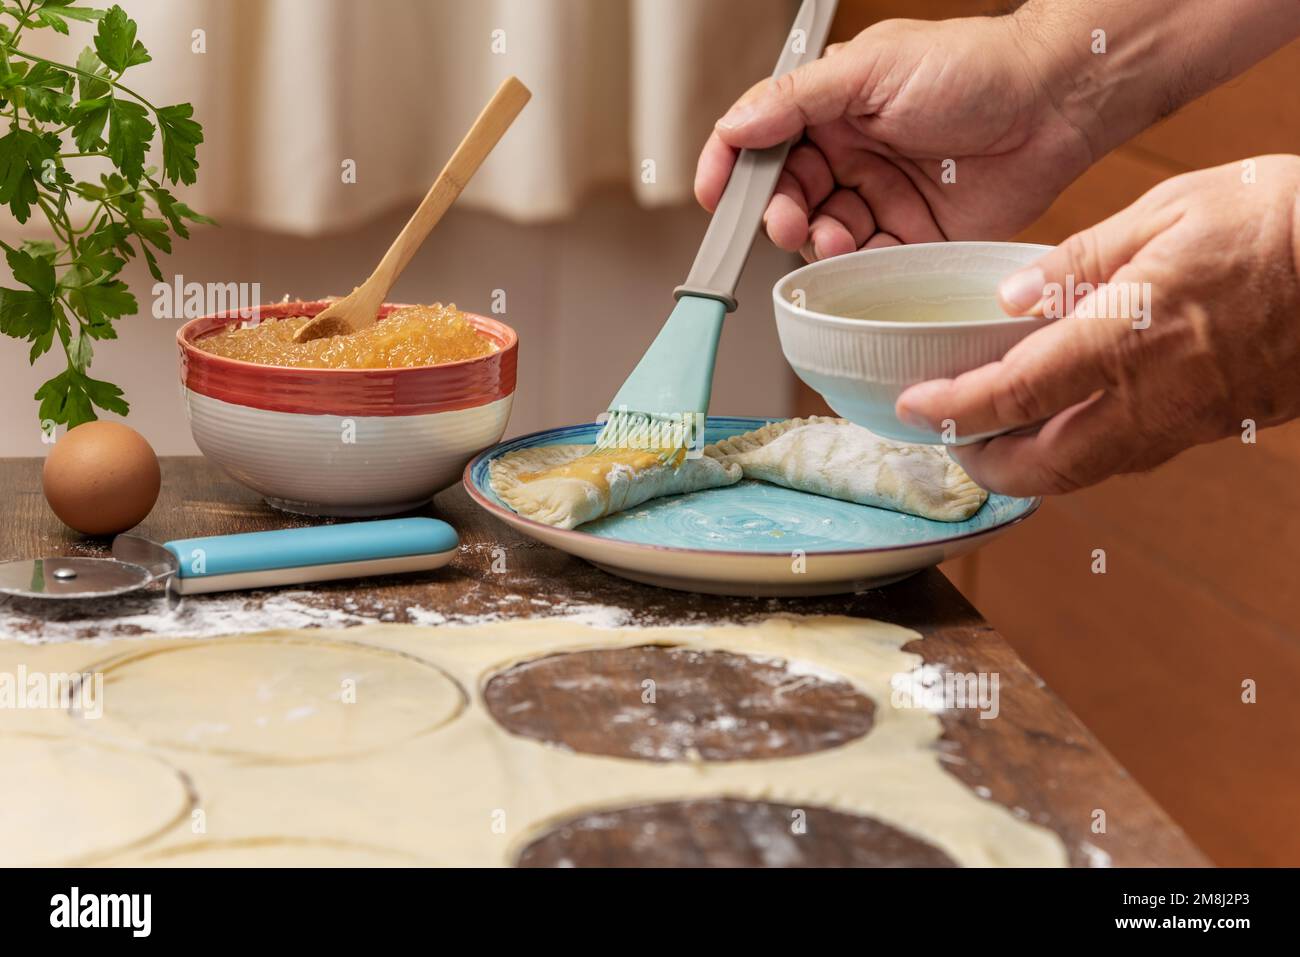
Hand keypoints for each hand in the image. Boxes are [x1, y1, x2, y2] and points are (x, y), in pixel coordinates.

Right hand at [694, 14, 1095, 259]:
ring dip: (816, 242)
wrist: (1055, 102)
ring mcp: (880, 198)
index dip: (728, 166)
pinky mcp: (913, 238)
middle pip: (785, 195)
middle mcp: (850, 155)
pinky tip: (859, 255)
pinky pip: (866, 264)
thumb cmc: (974, 67)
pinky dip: (853, 268)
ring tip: (833, 236)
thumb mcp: (872, 68)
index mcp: (832, 108)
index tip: (712, 195)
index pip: (760, 138)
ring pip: (821, 235)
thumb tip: (735, 127)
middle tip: (787, 220)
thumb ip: (797, 99)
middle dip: (777, 213)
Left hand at [895, 156, 1299, 495]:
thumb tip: (1008, 299)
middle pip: (1042, 466)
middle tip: (950, 440)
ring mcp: (1184, 423)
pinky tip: (1066, 425)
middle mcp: (1150, 399)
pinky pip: (1129, 458)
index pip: (1014, 394)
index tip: (912, 409)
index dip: (954, 409)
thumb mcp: (1166, 212)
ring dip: (1029, 468)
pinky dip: (1081, 454)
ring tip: (994, 440)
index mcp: (1126, 339)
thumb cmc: (1278, 221)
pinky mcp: (1213, 428)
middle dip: (984, 465)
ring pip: (1086, 473)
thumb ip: (1077, 262)